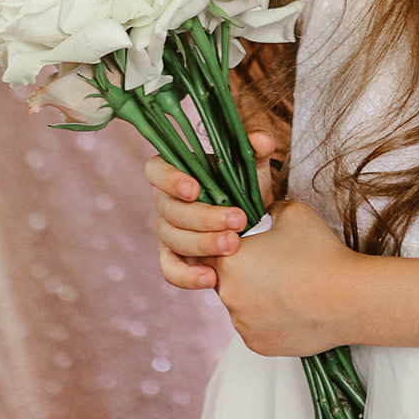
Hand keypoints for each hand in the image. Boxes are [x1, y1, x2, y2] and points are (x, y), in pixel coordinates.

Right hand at [146, 130, 278, 290]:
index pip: (156, 170)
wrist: (250, 221)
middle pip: (171, 211)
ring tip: (234, 245)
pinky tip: (211, 278)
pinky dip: (188, 277)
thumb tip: (262, 141)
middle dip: (205, 217)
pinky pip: (171, 271)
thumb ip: (255, 148)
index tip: (194, 189)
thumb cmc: (242, 187)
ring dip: (203, 244)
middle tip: (238, 220)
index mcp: (175, 171)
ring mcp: (166, 232)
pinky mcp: (173, 259)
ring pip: (174, 240)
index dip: (169, 180)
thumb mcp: (251, 165)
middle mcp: (164, 201)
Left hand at [215, 200, 353, 357]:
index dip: (230, 245)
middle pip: (226, 279)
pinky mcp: (258, 345)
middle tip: (273, 265)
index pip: (211, 250)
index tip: (250, 244)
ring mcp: (242, 324)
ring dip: (255, 297)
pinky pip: (256, 328)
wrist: (348, 299)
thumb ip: (267, 211)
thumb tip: (262, 216)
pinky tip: (292, 307)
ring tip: (288, 287)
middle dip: (244, 271)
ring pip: (241, 305)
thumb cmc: (320, 253)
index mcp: (229, 261)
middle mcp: (228, 296)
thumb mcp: (292, 212)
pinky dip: (269, 319)